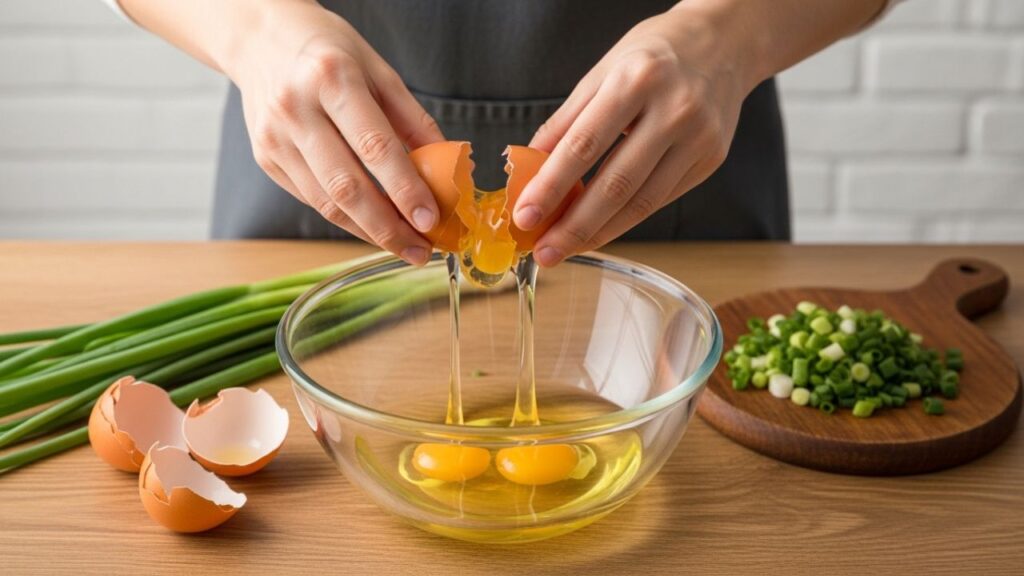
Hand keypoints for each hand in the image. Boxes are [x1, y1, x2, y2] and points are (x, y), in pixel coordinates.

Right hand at [226, 1, 443, 263]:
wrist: (260, 39)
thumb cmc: (330, 51)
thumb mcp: (379, 70)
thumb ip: (413, 121)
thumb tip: (447, 170)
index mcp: (332, 79)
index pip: (374, 146)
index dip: (404, 189)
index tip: (431, 219)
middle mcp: (296, 109)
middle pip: (346, 187)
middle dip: (388, 227)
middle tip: (421, 250)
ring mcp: (275, 138)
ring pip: (326, 203)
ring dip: (369, 232)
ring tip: (404, 245)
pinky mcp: (265, 158)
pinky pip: (312, 199)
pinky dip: (347, 219)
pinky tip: (374, 227)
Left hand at [514, 6, 753, 266]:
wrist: (724, 42)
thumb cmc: (653, 54)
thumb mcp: (602, 72)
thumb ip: (565, 122)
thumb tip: (528, 169)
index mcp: (636, 80)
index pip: (584, 145)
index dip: (551, 186)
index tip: (525, 216)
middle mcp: (674, 110)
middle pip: (616, 184)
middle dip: (574, 226)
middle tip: (544, 253)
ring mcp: (698, 139)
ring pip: (642, 201)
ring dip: (599, 232)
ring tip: (565, 249)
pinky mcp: (712, 160)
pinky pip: (660, 199)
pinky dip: (626, 220)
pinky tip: (600, 231)